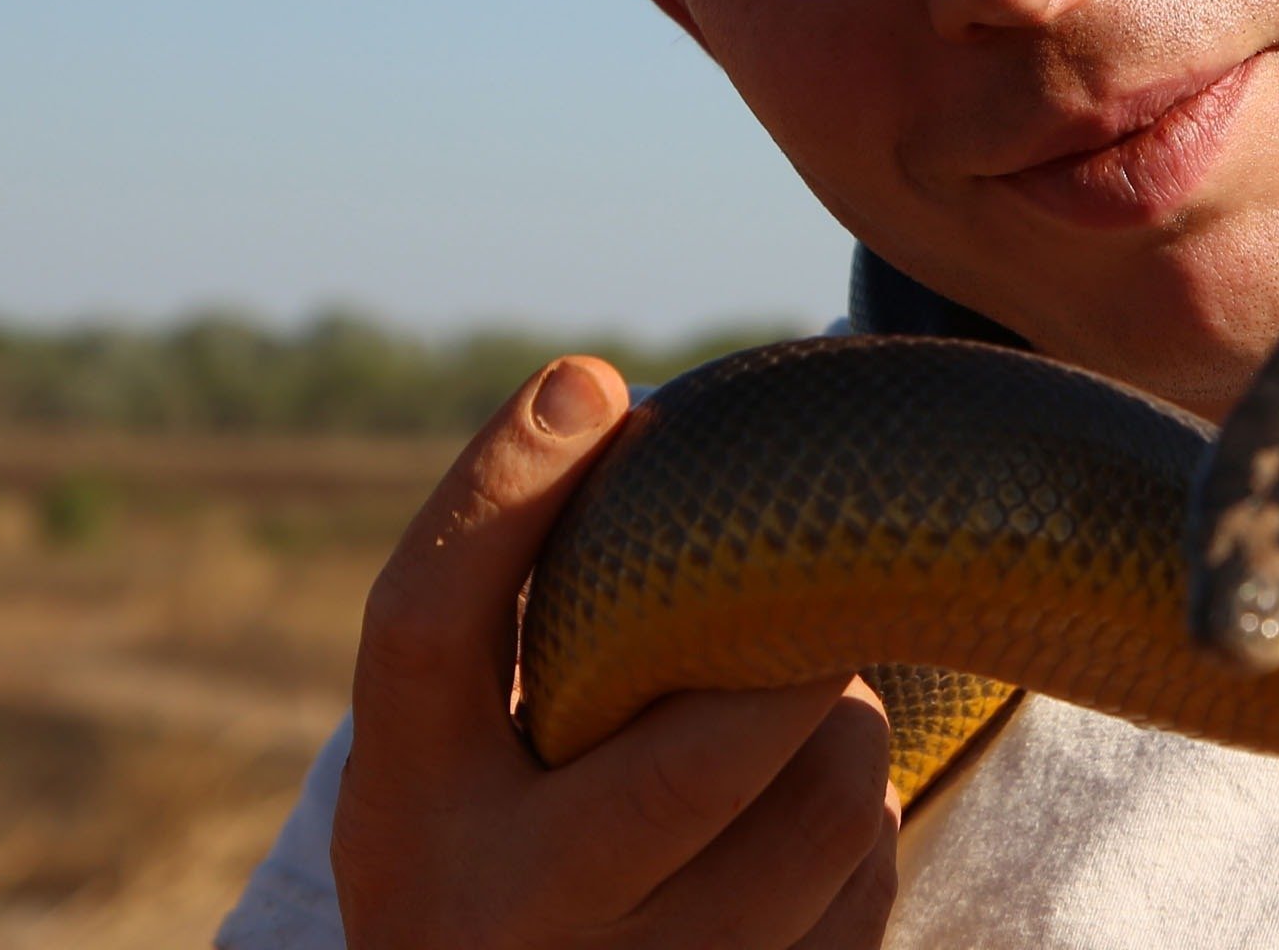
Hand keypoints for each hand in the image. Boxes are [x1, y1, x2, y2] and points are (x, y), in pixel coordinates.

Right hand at [333, 357, 899, 949]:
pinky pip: (866, 893)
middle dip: (792, 652)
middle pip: (703, 745)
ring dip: (845, 737)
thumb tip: (593, 388)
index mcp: (412, 811)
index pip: (429, 625)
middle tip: (799, 615)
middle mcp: (503, 918)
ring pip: (828, 814)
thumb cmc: (491, 835)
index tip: (590, 383)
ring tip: (805, 717)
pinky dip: (863, 835)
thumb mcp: (446, 747)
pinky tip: (806, 819)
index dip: (504, 491)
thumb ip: (503, 600)